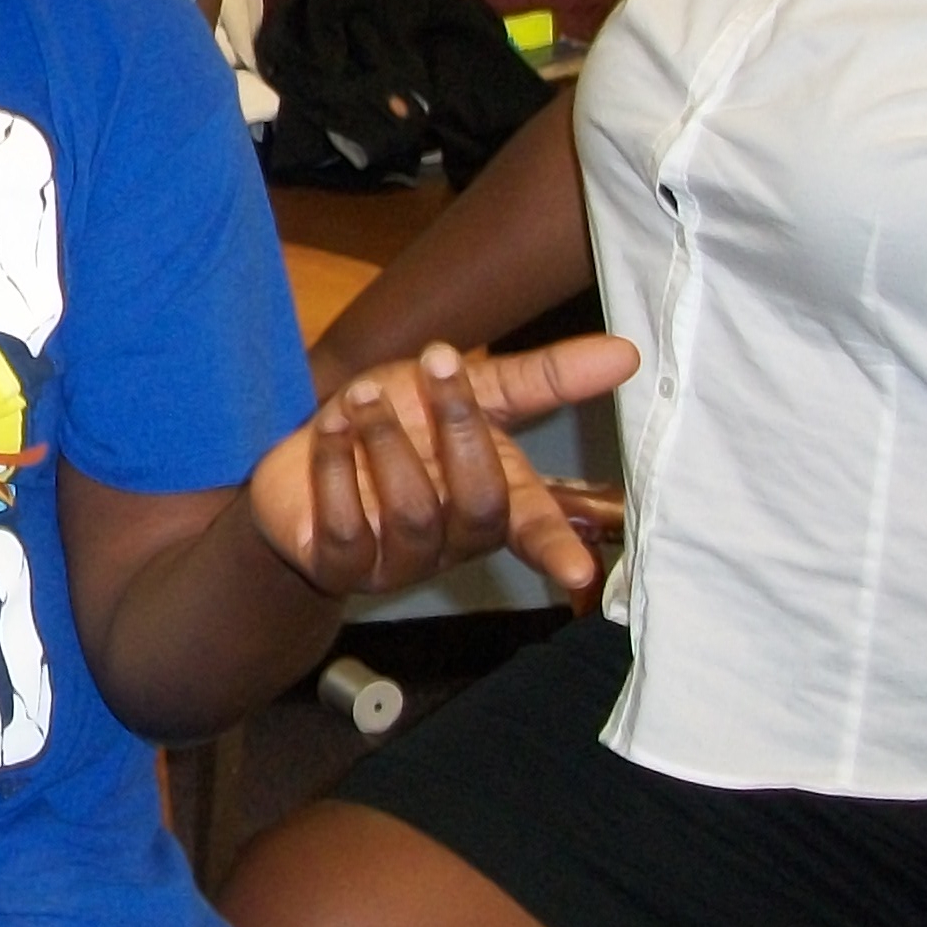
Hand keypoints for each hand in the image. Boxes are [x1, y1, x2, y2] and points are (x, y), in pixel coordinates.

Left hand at [249, 336, 637, 604]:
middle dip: (461, 428)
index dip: (556, 548)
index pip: (535, 529)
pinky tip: (329, 428)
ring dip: (387, 441)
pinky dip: (335, 470)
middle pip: (480, 504)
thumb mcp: (465, 390)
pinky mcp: (338, 565)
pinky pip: (345, 528)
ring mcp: (396, 560)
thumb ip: (541, 380)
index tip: (579, 572)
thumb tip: (627, 354)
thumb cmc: (397, 427)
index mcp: (494, 501)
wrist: (298, 464)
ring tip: (363, 394)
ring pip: (413, 513)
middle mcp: (452, 539)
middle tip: (435, 363)